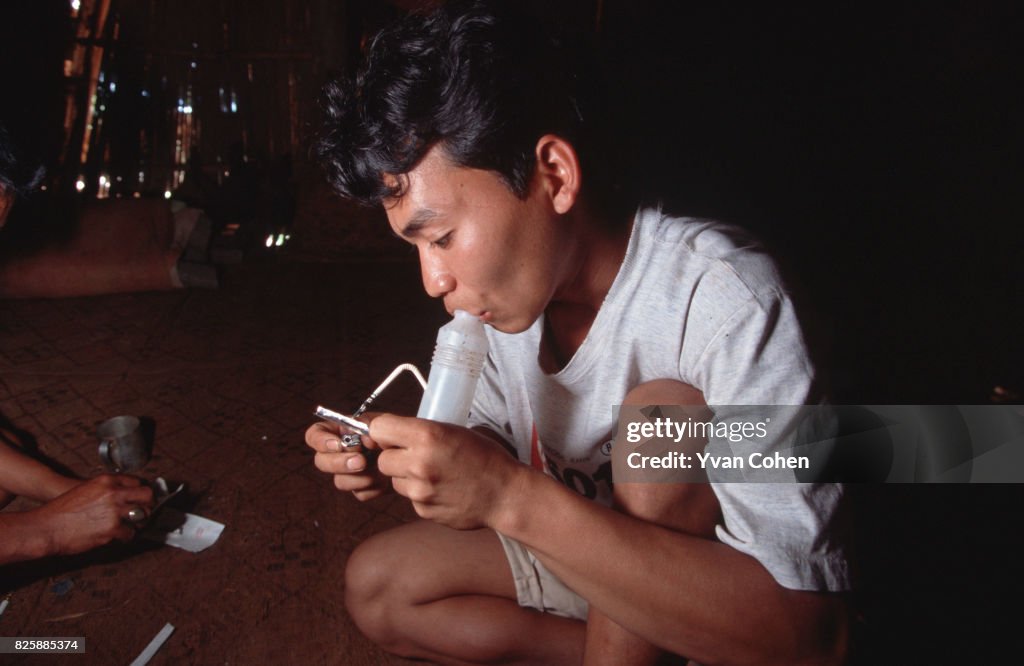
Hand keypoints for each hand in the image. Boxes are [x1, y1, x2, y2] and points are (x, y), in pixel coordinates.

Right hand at [33, 474, 153, 555]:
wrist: (46, 528)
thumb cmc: (61, 511)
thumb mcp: (85, 489)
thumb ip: (106, 489)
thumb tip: (123, 495)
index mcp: (106, 481)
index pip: (137, 482)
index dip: (140, 492)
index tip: (140, 499)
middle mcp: (113, 493)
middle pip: (147, 495)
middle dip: (148, 504)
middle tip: (143, 512)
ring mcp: (114, 511)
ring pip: (142, 515)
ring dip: (138, 522)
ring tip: (130, 526)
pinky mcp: (112, 529)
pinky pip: (130, 533)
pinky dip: (125, 537)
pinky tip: (117, 536)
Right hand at [306, 417, 389, 500]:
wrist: (409, 453)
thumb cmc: (392, 433)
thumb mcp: (382, 422)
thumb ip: (369, 424)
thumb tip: (363, 435)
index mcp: (338, 432)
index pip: (315, 435)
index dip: (320, 441)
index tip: (338, 444)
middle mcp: (338, 453)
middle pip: (321, 461)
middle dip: (340, 463)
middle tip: (361, 461)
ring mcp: (348, 473)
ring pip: (339, 481)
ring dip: (358, 478)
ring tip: (378, 471)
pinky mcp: (361, 488)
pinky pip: (359, 493)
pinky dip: (373, 488)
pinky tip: (385, 480)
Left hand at [370, 414, 522, 529]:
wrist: (505, 494)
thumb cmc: (485, 458)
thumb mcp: (454, 431)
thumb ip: (421, 432)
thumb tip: (390, 431)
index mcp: (427, 436)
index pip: (379, 428)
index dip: (383, 432)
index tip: (390, 434)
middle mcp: (419, 463)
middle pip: (382, 459)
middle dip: (395, 457)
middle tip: (415, 455)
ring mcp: (419, 491)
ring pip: (395, 480)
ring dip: (407, 477)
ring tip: (435, 474)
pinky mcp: (423, 511)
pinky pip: (410, 498)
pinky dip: (421, 494)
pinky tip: (443, 489)